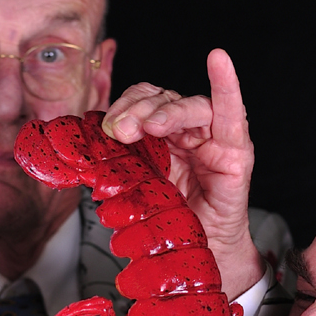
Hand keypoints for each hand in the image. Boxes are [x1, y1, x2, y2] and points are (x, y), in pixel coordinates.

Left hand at [101, 48, 264, 300]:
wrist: (202, 255)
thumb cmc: (174, 223)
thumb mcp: (137, 190)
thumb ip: (116, 166)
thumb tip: (79, 150)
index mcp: (162, 137)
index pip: (142, 105)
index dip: (124, 108)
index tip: (106, 127)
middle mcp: (187, 131)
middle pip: (161, 100)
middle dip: (138, 110)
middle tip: (120, 130)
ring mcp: (213, 138)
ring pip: (188, 105)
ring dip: (164, 112)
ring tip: (148, 127)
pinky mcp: (236, 150)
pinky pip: (232, 113)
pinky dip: (226, 85)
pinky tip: (219, 61)